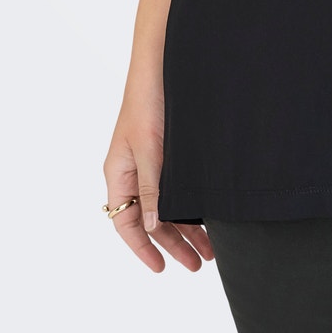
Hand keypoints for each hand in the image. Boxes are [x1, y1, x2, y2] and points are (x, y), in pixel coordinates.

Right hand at [103, 84, 213, 274]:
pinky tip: (211, 220)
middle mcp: (134, 172)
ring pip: (168, 207)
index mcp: (119, 173)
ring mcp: (153, 163)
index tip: (161, 269)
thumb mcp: (150, 148)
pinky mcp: (171, 152)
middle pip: (152, 220)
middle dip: (173, 244)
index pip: (126, 223)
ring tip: (211, 250)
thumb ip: (152, 187)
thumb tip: (153, 226)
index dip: (143, 248)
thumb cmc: (149, 102)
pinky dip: (193, 207)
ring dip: (188, 229)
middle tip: (198, 264)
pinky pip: (179, 189)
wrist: (165, 63)